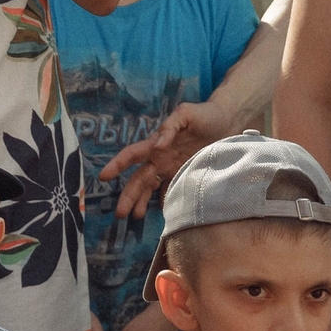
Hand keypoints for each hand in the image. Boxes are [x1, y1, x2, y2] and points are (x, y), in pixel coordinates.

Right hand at [97, 102, 235, 218]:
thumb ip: (170, 127)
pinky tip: (162, 212)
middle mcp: (160, 158)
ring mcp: (173, 168)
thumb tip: (157, 145)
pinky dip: (165, 201)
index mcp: (156, 143)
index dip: (117, 165)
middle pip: (139, 179)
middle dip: (128, 195)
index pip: (132, 155)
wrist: (227, 122)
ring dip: (142, 202)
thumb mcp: (185, 114)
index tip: (104, 177)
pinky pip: (172, 190)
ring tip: (135, 217)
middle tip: (119, 213)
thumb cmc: (203, 115)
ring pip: (151, 188)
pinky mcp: (188, 174)